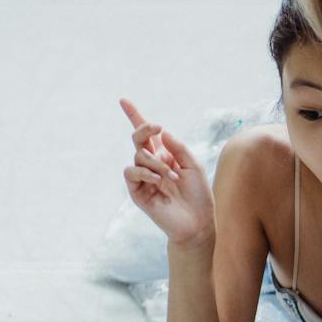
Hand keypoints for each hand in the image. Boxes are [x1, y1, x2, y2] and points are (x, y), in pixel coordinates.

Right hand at [120, 98, 213, 247]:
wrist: (197, 221)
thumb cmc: (198, 195)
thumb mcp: (193, 166)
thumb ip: (177, 147)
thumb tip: (161, 131)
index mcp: (165, 156)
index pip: (147, 135)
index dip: (135, 116)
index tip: (123, 100)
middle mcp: (151, 165)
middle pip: (138, 140)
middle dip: (144, 129)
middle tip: (155, 128)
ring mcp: (143, 178)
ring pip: (138, 157)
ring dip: (156, 163)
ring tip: (172, 176)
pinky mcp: (137, 192)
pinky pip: (132, 173)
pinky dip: (145, 173)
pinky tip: (159, 180)